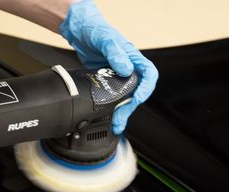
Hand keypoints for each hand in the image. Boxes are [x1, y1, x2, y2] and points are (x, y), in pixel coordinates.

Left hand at [59, 0, 157, 133]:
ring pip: (125, 98)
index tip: (137, 98)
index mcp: (134, 58)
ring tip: (116, 125)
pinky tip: (108, 117)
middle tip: (120, 118)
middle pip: (136, 92)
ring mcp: (118, 77)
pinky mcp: (107, 82)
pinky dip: (111, 109)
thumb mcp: (105, 39)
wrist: (79, 31)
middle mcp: (129, 69)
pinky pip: (113, 98)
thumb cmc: (95, 29)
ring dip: (122, 112)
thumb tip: (125, 69)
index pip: (149, 75)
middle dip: (130, 107)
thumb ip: (115, 53)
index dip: (146, 89)